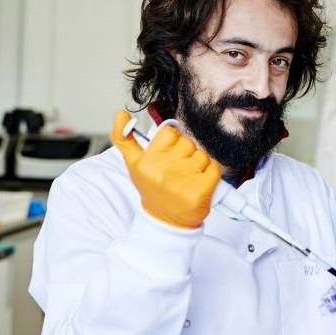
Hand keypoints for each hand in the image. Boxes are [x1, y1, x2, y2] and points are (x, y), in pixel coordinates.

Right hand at [110, 109, 220, 228]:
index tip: (169, 156)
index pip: (170, 133)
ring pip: (202, 155)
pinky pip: (214, 168)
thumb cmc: (153, 188)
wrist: (166, 222)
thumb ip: (124, 138)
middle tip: (179, 171)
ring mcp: (180, 182)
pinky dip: (211, 174)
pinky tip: (200, 184)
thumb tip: (121, 112)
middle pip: (188, 143)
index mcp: (144, 162)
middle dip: (187, 154)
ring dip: (200, 165)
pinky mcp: (198, 192)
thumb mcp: (134, 164)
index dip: (174, 142)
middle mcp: (160, 172)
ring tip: (189, 179)